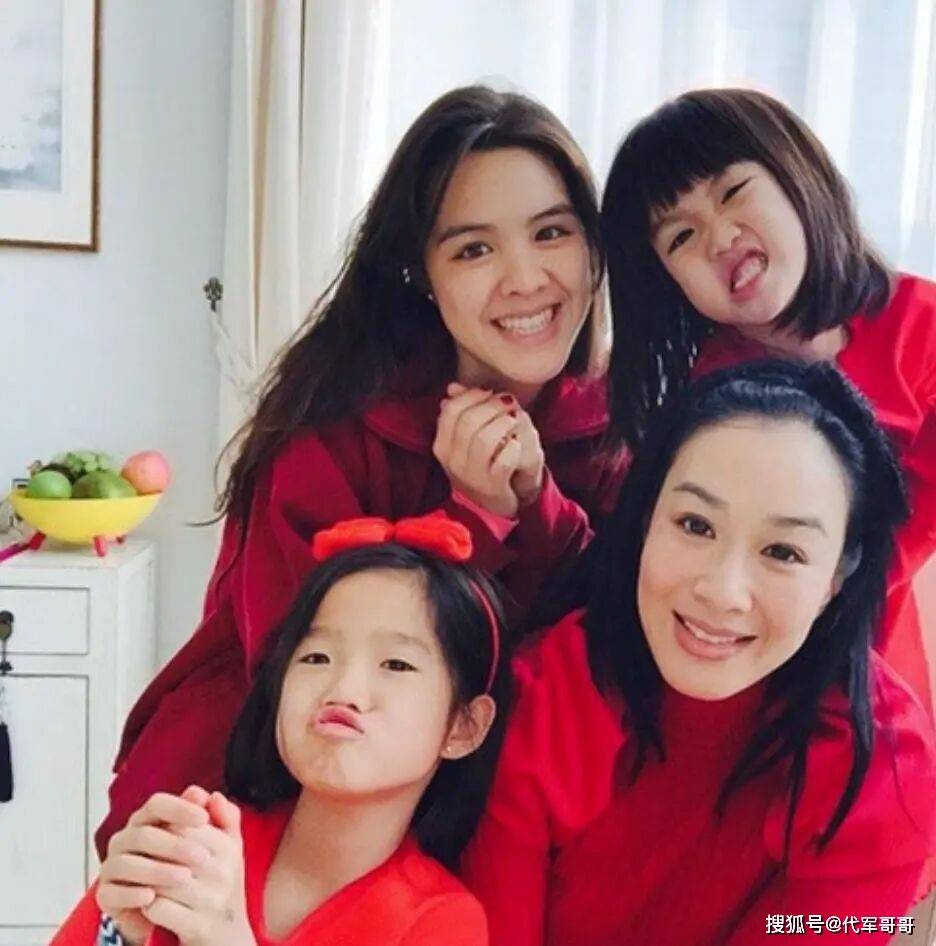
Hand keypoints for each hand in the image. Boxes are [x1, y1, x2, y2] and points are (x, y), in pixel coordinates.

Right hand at [96, 788, 211, 945]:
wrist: (169, 907)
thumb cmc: (186, 865)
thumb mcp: (210, 842)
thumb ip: (216, 817)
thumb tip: (213, 796)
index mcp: (148, 819)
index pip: (158, 804)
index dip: (179, 808)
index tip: (204, 819)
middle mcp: (126, 838)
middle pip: (144, 834)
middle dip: (174, 845)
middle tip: (202, 857)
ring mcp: (112, 865)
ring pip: (128, 862)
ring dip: (157, 870)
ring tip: (184, 878)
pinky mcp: (106, 893)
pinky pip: (113, 892)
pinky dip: (132, 894)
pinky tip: (151, 898)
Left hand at [143, 792, 253, 945]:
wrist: (228, 939)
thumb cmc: (222, 889)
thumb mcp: (230, 850)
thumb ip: (224, 817)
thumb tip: (211, 794)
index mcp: (230, 848)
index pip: (187, 824)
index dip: (165, 827)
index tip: (155, 833)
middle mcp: (224, 871)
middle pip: (173, 848)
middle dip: (152, 851)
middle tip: (139, 855)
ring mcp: (211, 899)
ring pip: (162, 878)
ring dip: (146, 879)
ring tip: (140, 879)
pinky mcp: (197, 926)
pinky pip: (158, 907)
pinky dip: (147, 906)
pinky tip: (147, 904)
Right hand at [445, 383, 544, 506]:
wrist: (488, 506)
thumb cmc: (477, 467)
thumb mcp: (462, 442)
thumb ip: (459, 413)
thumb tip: (453, 388)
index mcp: (442, 446)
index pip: (451, 410)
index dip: (472, 396)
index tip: (489, 393)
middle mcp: (452, 461)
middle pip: (469, 421)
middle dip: (492, 406)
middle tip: (508, 403)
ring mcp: (472, 475)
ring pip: (485, 439)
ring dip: (504, 424)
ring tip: (514, 420)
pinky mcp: (492, 486)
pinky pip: (504, 460)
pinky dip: (514, 448)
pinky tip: (516, 444)